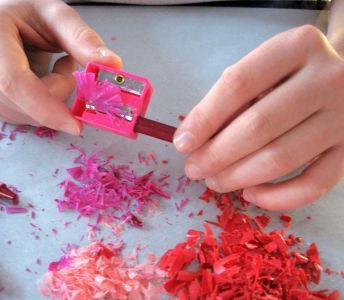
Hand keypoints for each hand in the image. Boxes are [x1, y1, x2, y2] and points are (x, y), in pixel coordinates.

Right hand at [0, 0, 121, 134]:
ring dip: (50, 101)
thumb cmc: (30, 15)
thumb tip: (112, 64)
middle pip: (22, 102)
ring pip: (23, 115)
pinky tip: (40, 81)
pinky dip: (40, 107)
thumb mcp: (58, 17)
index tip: (76, 124)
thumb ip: (83, 39)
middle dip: (57, 96)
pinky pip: (20, 118)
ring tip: (52, 68)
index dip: (47, 108)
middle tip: (68, 67)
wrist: (8, 20)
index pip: (14, 82)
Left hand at [174, 25, 343, 209]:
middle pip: (258, 126)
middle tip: (194, 169)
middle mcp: (328, 78)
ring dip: (238, 177)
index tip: (183, 143)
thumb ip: (230, 99)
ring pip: (281, 158)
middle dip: (216, 155)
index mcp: (297, 47)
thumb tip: (192, 140)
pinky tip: (251, 194)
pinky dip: (278, 197)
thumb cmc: (290, 75)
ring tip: (214, 181)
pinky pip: (315, 184)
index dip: (204, 118)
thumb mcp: (262, 70)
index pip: (239, 84)